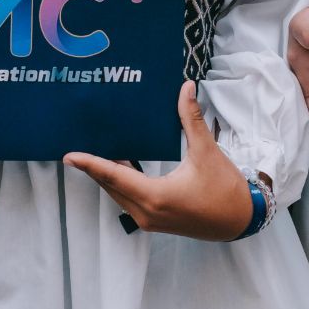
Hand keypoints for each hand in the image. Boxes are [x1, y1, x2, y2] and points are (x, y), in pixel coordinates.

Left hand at [63, 82, 254, 240]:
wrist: (239, 221)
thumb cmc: (224, 188)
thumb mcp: (207, 151)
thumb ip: (191, 119)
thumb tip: (185, 87)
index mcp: (155, 196)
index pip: (114, 176)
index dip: (91, 164)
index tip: (69, 156)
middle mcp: (146, 212)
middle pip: (111, 186)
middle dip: (94, 168)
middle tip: (76, 148)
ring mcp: (149, 220)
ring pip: (118, 195)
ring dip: (107, 176)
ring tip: (93, 154)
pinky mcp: (154, 222)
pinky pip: (128, 200)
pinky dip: (120, 184)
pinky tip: (120, 166)